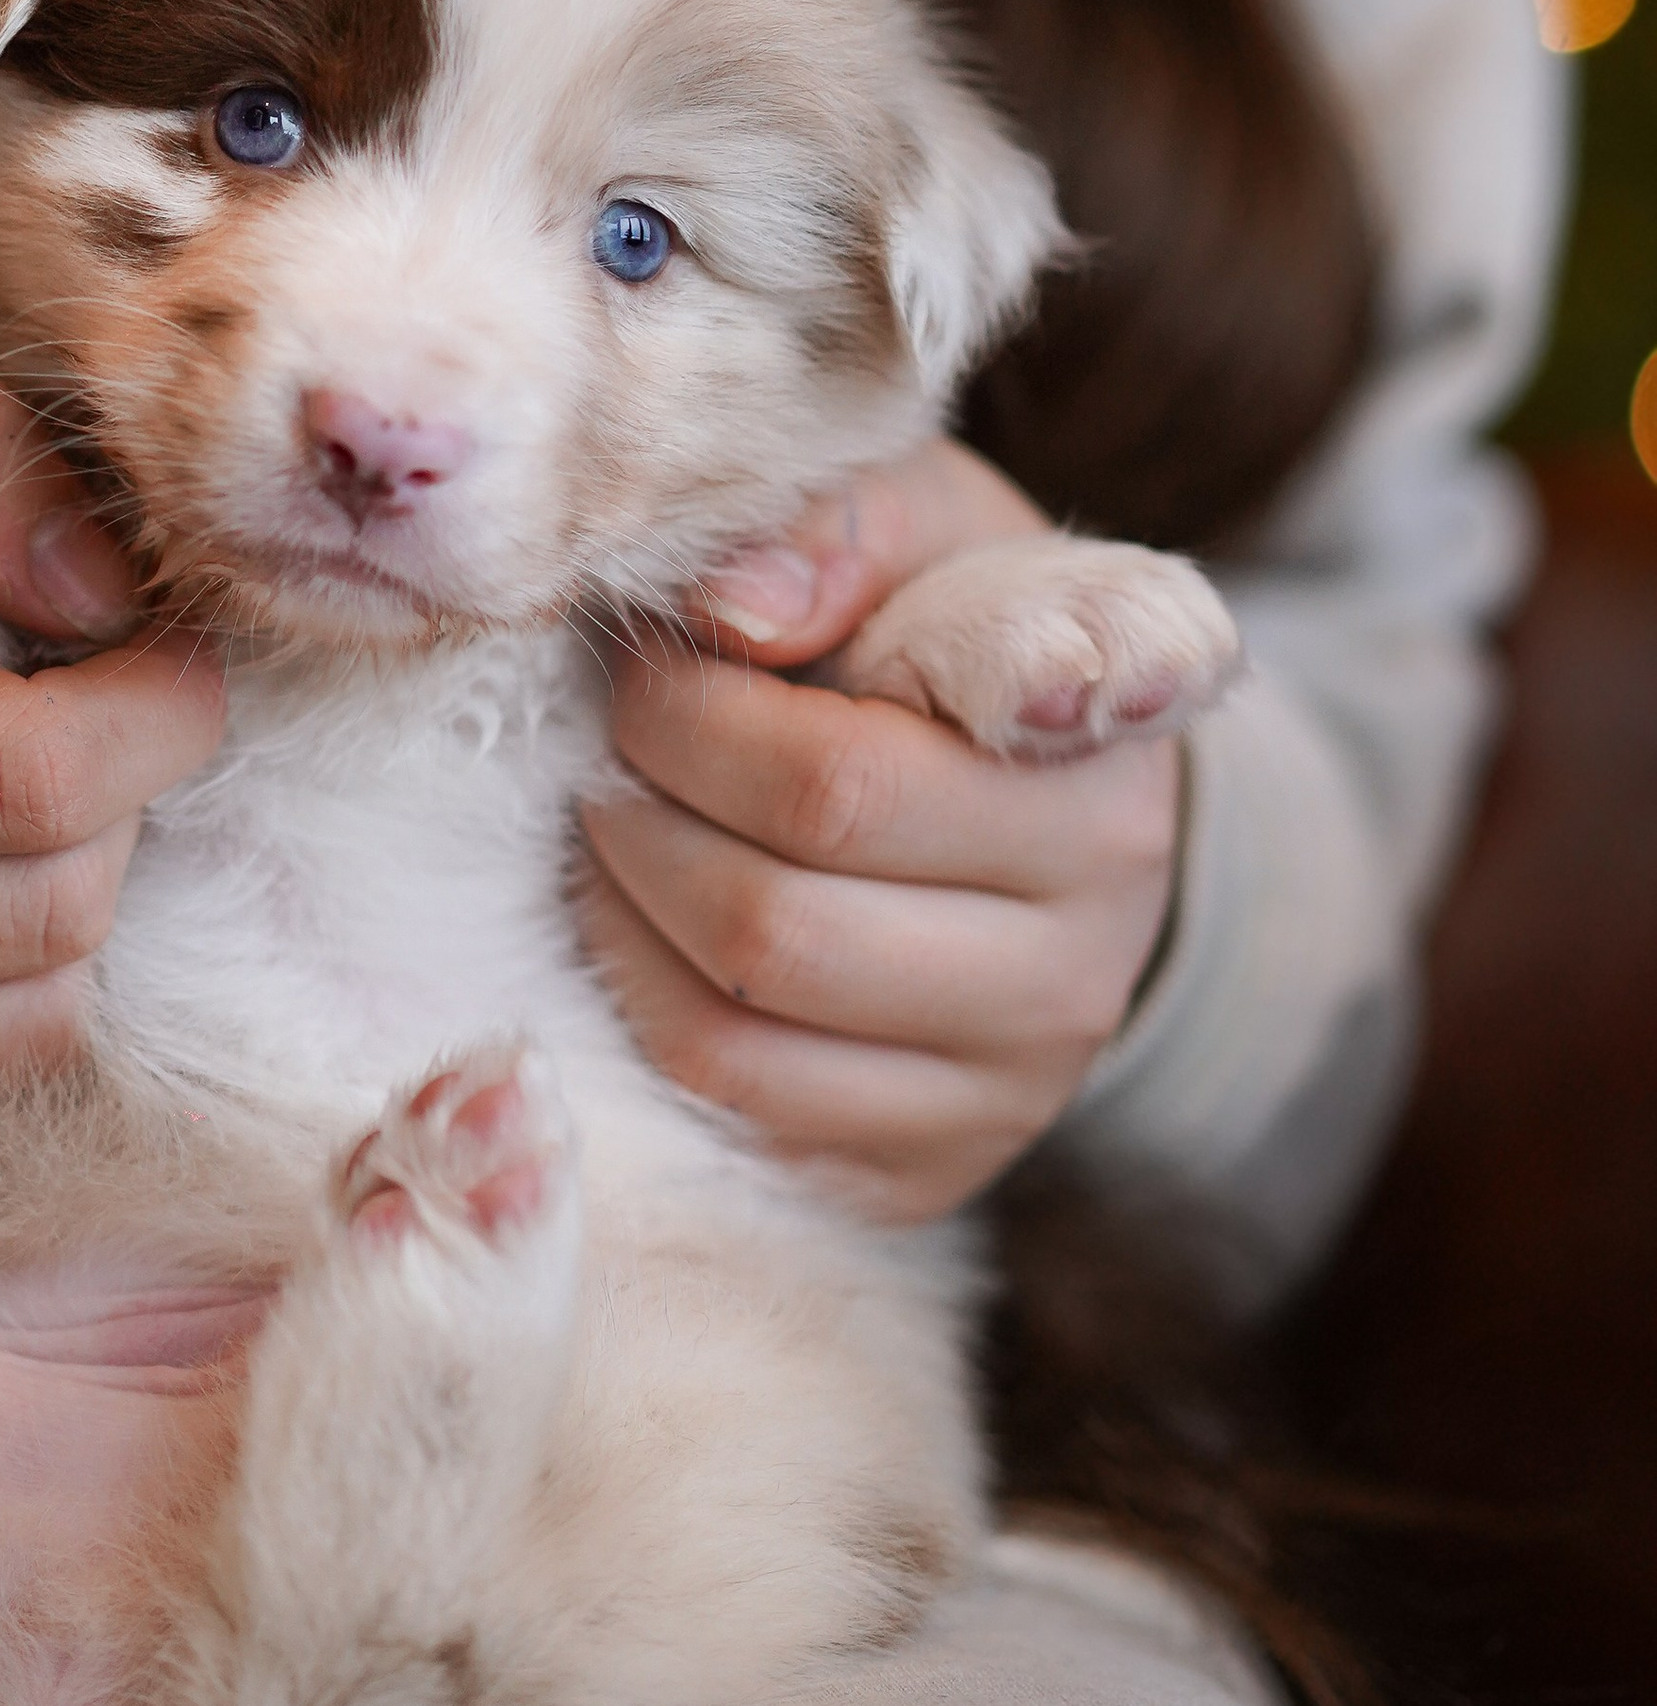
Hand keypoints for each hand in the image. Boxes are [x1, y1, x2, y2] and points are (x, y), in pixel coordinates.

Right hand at [0, 303, 225, 1087]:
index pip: (20, 765)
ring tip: (29, 766)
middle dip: (134, 779)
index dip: (146, 700)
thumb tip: (106, 584)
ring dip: (85, 870)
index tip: (149, 628)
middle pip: (52, 887)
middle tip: (114, 688)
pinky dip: (28, 968)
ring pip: (35, 989)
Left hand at [577, 443, 1182, 1219]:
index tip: (658, 655)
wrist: (1051, 809)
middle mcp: (1078, 968)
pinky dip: (640, 1009)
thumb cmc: (962, 635)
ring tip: (615, 816)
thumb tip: (725, 612)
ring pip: (731, 1037)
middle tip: (610, 734)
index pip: (840, 786)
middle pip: (771, 921)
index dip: (697, 716)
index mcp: (1094, 794)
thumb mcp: (931, 532)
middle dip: (640, 810)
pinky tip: (638, 917)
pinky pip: (729, 1118)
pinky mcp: (924, 1173)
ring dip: (621, 914)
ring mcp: (1004, 1093)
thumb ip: (844, 532)